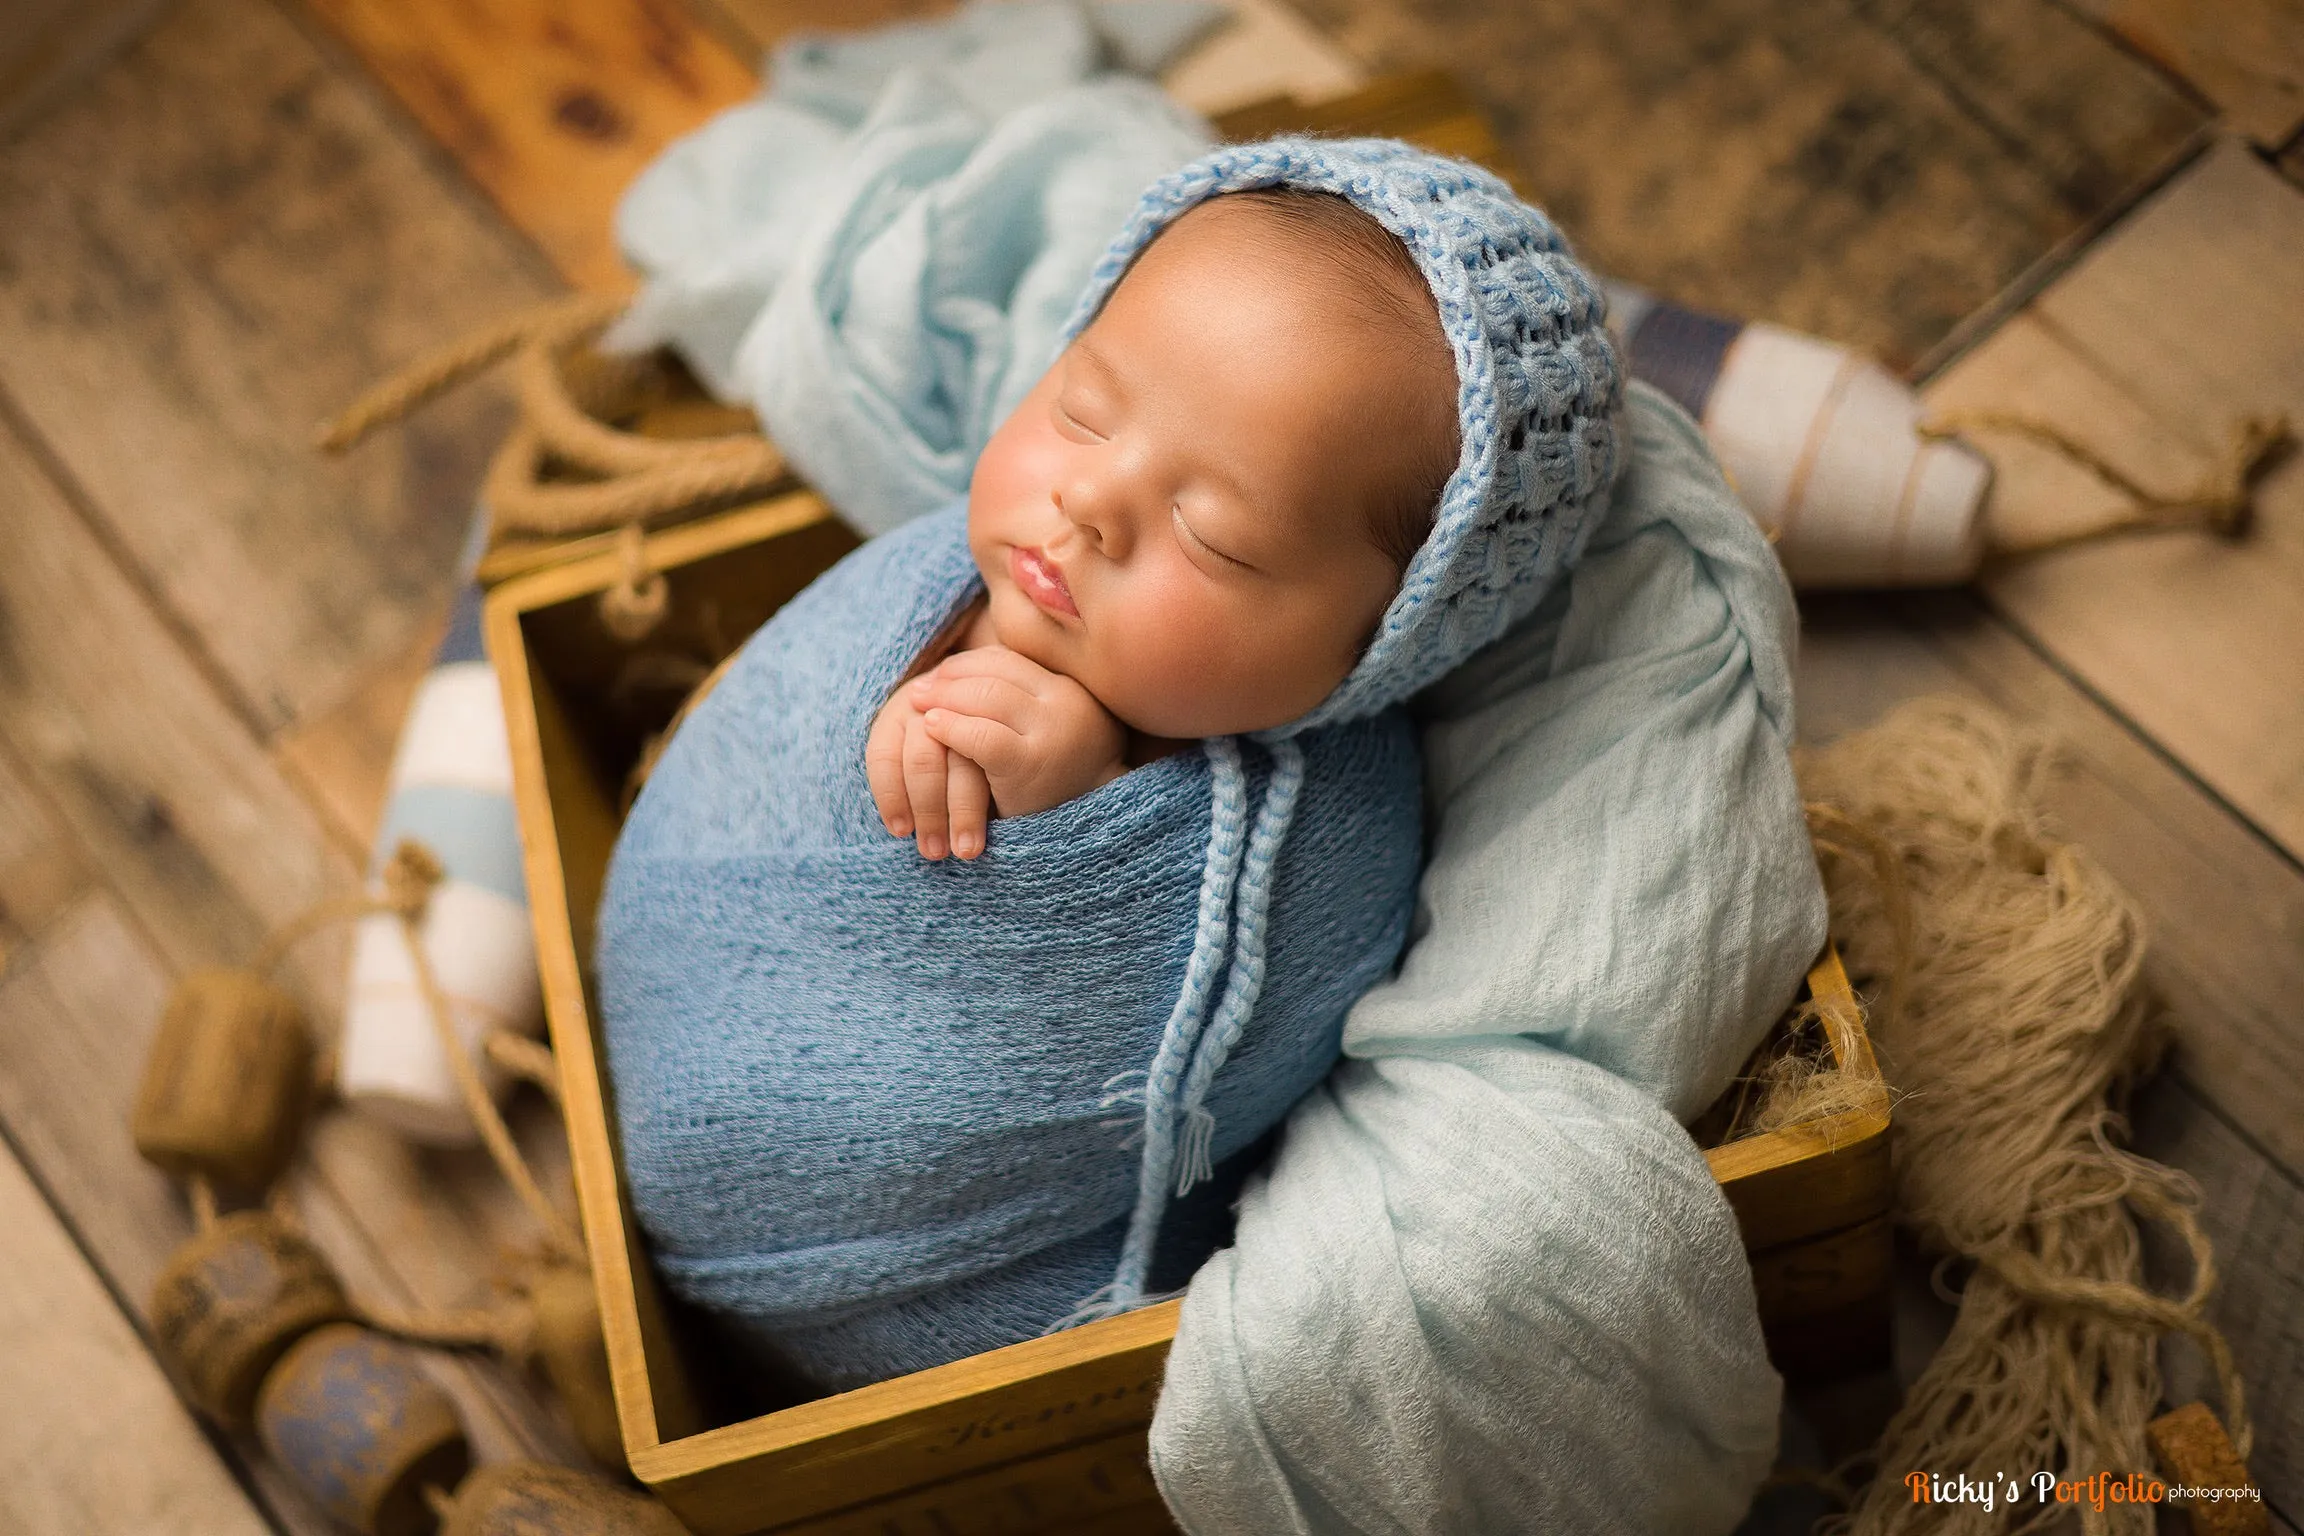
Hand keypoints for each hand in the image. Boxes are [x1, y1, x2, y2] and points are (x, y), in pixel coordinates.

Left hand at [867, 646, 1126, 859]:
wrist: (1096, 827)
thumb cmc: (1062, 777)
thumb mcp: (1054, 726)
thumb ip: (1026, 698)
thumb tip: (966, 667)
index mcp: (1070, 688)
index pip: (1009, 659)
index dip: (968, 663)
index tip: (941, 672)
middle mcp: (1066, 703)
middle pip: (996, 673)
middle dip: (951, 677)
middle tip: (920, 689)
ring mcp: (1051, 732)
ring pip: (987, 697)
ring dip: (945, 698)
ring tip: (919, 705)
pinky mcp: (1030, 764)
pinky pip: (982, 737)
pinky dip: (951, 728)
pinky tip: (931, 729)